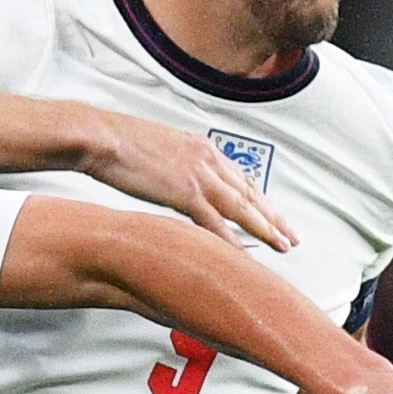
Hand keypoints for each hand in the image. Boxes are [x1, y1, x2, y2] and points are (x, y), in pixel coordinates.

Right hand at [77, 112, 294, 251]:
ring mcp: (199, 175)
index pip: (240, 178)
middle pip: (249, 193)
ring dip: (264, 229)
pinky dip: (230, 241)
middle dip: (273, 217)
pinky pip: (214, 222)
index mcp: (202, 149)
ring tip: (281, 246)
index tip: (273, 215)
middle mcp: (208, 159)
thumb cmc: (118, 143)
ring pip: (241, 207)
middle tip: (291, 236)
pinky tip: (242, 256)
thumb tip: (175, 180)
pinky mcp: (184, 191)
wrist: (101, 137)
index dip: (260, 200)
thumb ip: (175, 165)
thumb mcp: (157, 149)